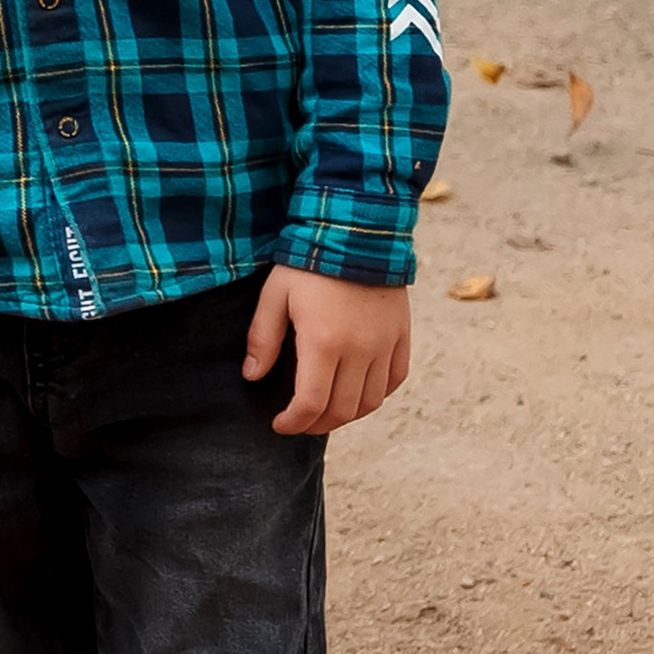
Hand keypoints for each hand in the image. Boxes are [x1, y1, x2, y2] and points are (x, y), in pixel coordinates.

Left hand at [243, 267, 412, 435]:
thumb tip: (252, 376)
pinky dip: (378, 394)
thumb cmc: (310, 261)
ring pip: (371, 401)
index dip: (294, 422)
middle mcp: (359, 349)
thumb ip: (263, 337)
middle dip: (317, 424)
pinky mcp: (401, 334)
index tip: (280, 424)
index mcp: (324, 342)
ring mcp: (385, 344)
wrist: (357, 228)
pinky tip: (359, 392)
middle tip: (301, 421)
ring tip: (328, 411)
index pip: (312, 404)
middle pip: (343, 409)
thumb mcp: (276, 294)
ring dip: (348, 415)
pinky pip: (395, 378)